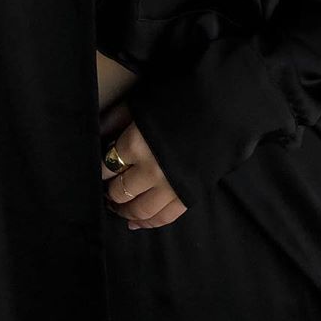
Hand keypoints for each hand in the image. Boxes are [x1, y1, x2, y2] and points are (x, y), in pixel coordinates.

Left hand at [99, 99, 188, 229]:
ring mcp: (171, 186)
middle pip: (120, 190)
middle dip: (109, 192)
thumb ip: (117, 118)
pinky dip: (149, 223)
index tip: (97, 170)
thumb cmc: (180, 97)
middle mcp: (151, 170)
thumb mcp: (142, 102)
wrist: (223, 106)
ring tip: (117, 208)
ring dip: (125, 211)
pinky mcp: (189, 195)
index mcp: (136, 144)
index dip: (98, 170)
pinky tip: (136, 223)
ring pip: (140, 210)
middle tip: (104, 190)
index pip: (105, 166)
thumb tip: (98, 133)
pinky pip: (164, 217)